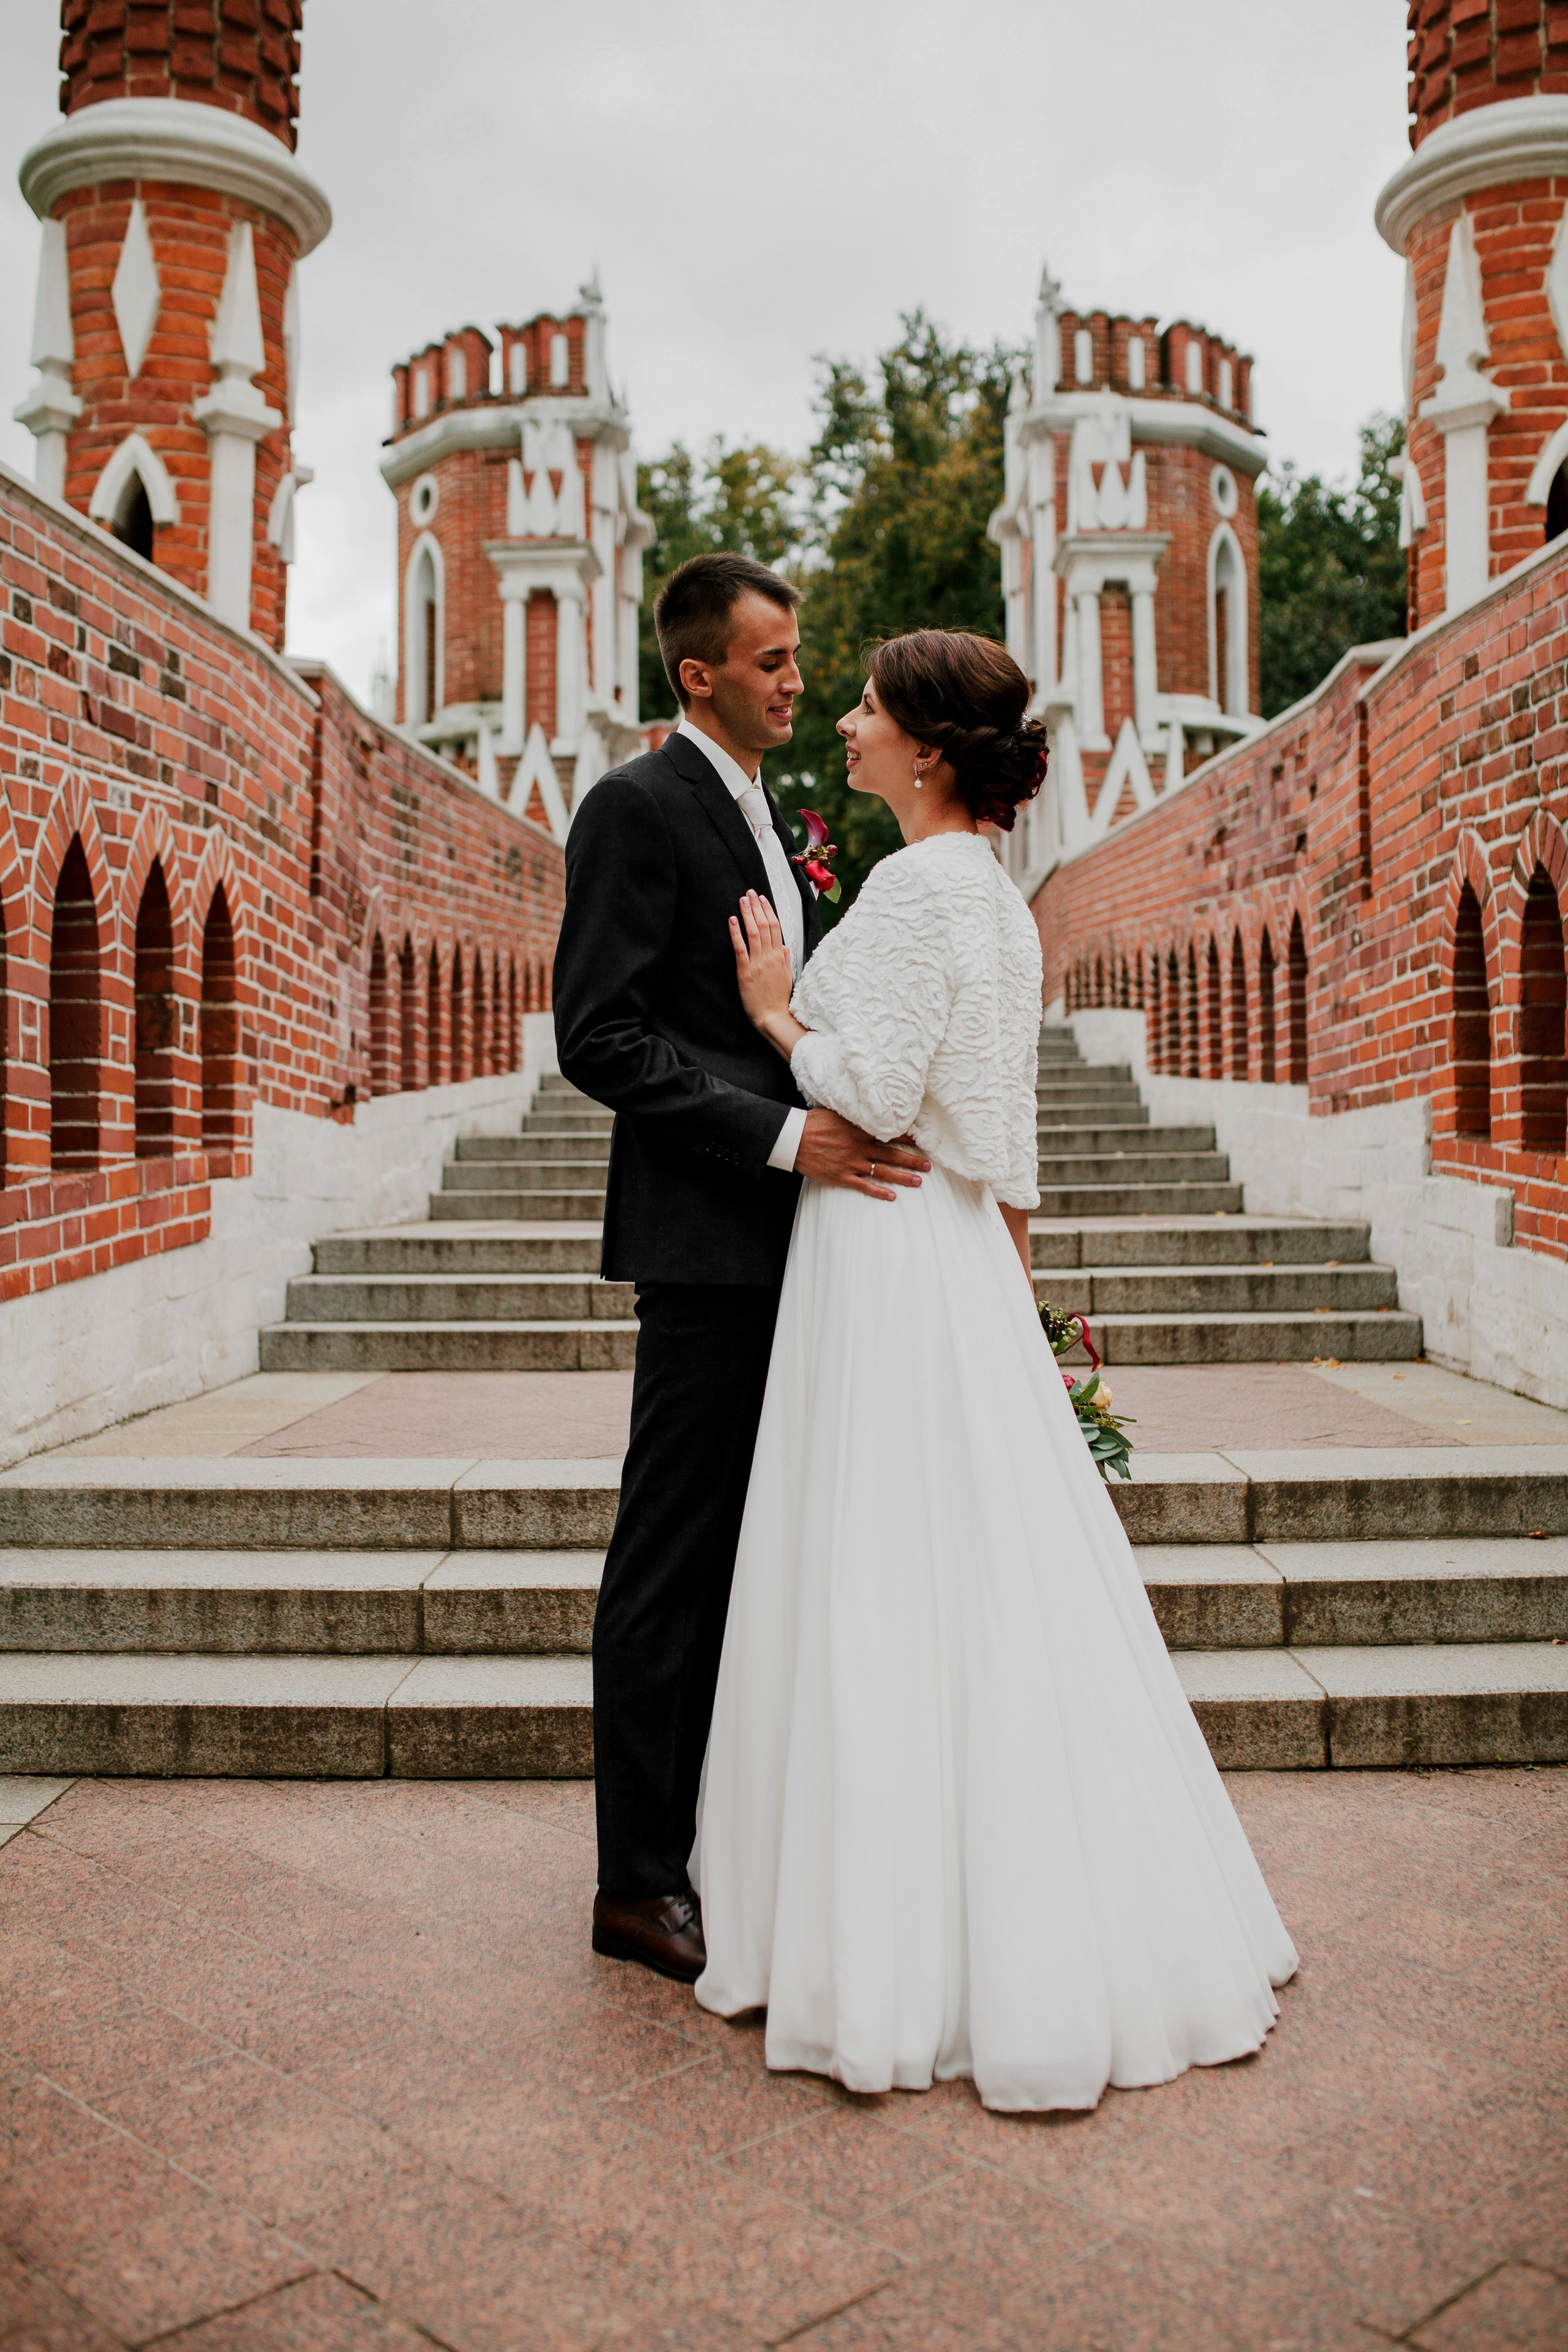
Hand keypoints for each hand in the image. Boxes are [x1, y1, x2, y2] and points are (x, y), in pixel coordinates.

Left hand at [729, 891, 794, 1032]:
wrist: (773, 1017)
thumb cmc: (778, 999)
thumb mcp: (787, 977)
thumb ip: (786, 959)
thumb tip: (785, 946)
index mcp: (780, 957)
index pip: (776, 927)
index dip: (768, 911)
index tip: (763, 899)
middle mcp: (770, 957)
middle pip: (765, 925)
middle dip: (757, 907)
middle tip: (750, 893)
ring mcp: (758, 963)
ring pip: (754, 933)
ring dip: (747, 914)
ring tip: (742, 901)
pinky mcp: (746, 972)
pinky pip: (741, 948)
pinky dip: (736, 933)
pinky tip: (732, 920)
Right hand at [795, 1108, 928, 1200]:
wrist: (794, 1138)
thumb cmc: (813, 1122)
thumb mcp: (837, 1112)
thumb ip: (855, 1115)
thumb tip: (868, 1110)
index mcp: (860, 1129)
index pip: (891, 1132)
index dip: (909, 1137)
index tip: (923, 1140)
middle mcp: (860, 1147)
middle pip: (893, 1155)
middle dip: (912, 1160)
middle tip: (928, 1165)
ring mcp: (852, 1163)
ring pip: (883, 1172)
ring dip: (902, 1177)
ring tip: (918, 1181)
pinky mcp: (842, 1176)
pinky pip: (864, 1186)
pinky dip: (879, 1192)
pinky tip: (892, 1196)